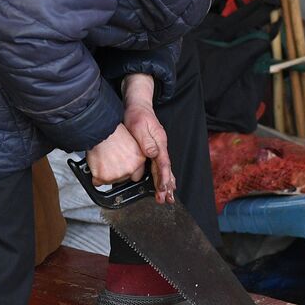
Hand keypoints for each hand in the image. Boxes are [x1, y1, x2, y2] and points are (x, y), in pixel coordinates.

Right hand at [85, 124, 147, 184]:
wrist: (100, 130)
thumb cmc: (113, 132)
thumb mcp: (132, 142)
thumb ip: (133, 156)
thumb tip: (131, 164)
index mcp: (139, 159)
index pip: (137, 175)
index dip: (129, 171)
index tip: (124, 168)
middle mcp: (130, 168)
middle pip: (123, 179)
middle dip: (117, 173)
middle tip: (111, 161)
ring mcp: (117, 174)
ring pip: (111, 181)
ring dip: (106, 174)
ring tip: (103, 160)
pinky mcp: (104, 177)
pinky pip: (98, 182)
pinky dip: (96, 177)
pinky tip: (96, 165)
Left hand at [121, 75, 175, 202]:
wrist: (137, 104)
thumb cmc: (136, 114)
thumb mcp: (139, 126)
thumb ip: (147, 141)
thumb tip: (153, 154)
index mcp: (159, 142)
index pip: (163, 163)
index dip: (164, 177)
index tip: (163, 189)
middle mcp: (161, 146)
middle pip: (166, 169)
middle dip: (166, 186)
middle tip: (166, 200)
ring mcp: (159, 147)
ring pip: (165, 168)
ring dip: (167, 184)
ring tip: (168, 197)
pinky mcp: (154, 148)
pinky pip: (160, 165)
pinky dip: (163, 176)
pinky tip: (164, 184)